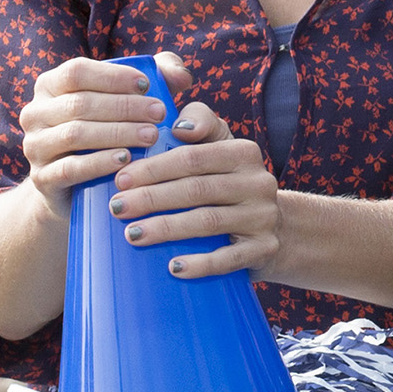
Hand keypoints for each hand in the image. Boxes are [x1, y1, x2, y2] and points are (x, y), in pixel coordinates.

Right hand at [12, 55, 168, 225]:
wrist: (76, 187)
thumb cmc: (110, 132)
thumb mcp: (128, 101)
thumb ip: (158, 78)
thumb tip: (181, 76)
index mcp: (50, 86)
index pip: (76, 72)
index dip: (113, 76)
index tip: (147, 86)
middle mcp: (35, 113)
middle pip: (79, 104)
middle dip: (124, 107)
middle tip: (160, 113)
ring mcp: (35, 146)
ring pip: (74, 134)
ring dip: (117, 133)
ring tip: (151, 135)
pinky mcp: (42, 178)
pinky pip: (70, 168)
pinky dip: (99, 162)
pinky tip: (126, 159)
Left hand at [103, 53, 283, 278]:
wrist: (276, 226)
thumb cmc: (228, 182)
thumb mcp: (218, 146)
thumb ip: (198, 123)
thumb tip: (177, 127)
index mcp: (244, 152)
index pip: (193, 157)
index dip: (154, 168)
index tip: (119, 178)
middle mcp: (259, 182)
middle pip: (197, 189)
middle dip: (152, 198)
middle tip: (117, 208)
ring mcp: (264, 217)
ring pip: (209, 221)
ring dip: (167, 229)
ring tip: (132, 235)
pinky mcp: (265, 248)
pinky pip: (230, 258)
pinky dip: (201, 264)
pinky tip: (173, 267)